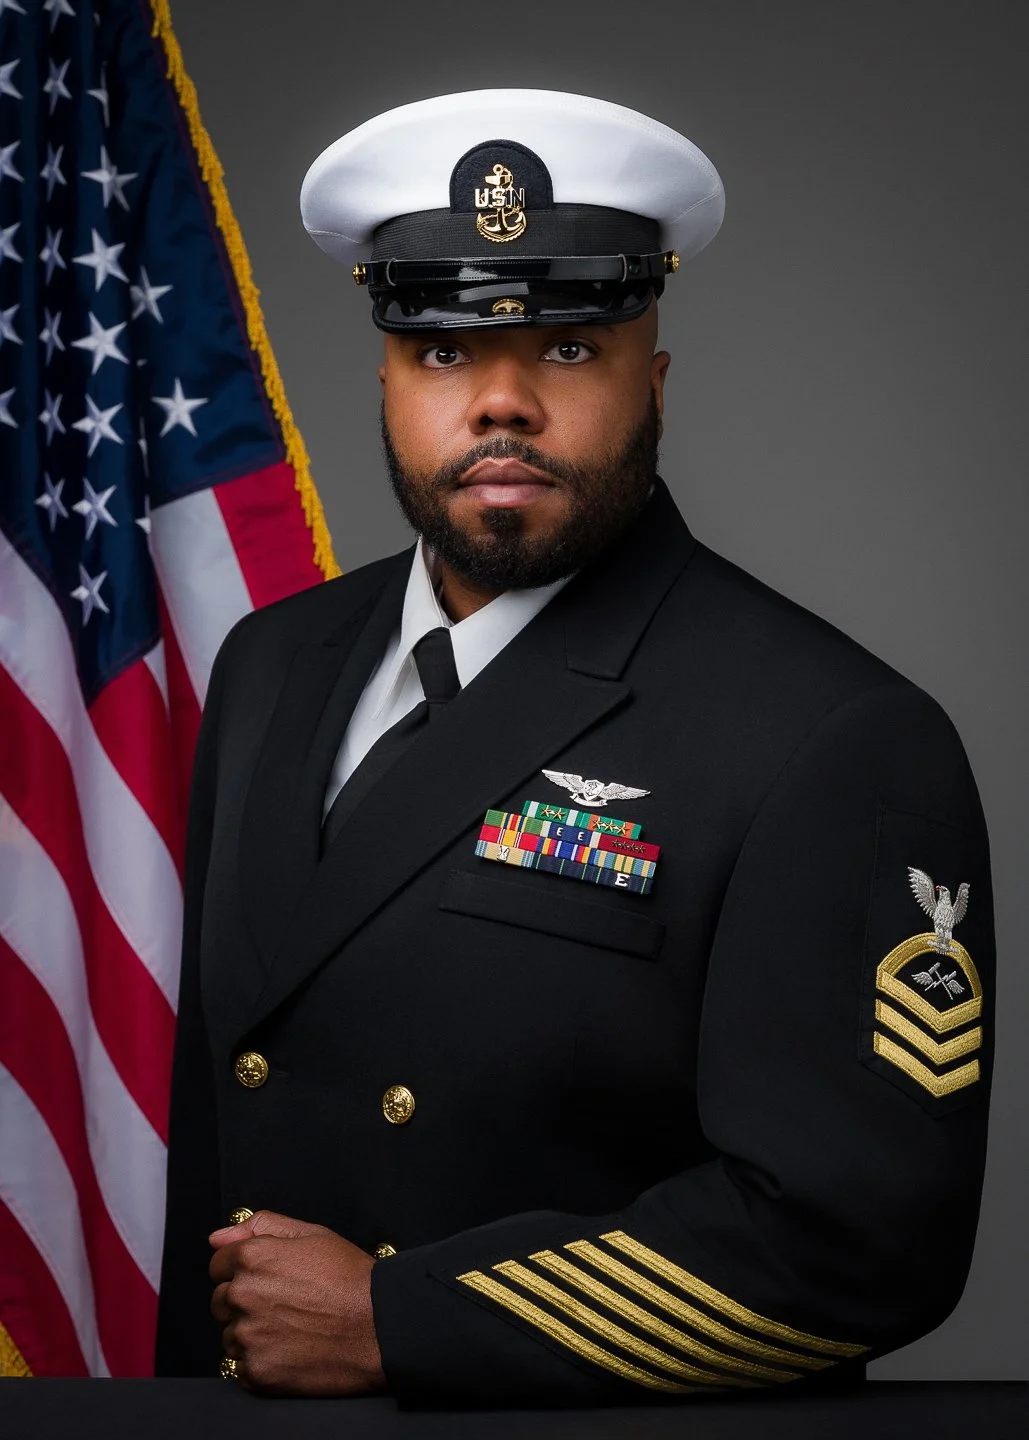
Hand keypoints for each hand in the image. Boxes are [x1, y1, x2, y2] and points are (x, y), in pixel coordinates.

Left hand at [208, 1210, 385, 1395]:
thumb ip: (261, 1226)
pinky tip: (289, 1349)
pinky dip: (259, 1360)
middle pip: (219, 1300)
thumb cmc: (351, 1279)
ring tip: (289, 1327)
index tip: (266, 1278)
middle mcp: (243, 1295)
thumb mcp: (313, 1234)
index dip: (241, 1269)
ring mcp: (248, 1337)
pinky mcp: (257, 1372)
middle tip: (283, 1303)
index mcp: (254, 1258)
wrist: (380, 1327)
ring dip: (249, 1332)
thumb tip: (218, 1238)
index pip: (218, 1264)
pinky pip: (240, 1366)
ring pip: (229, 1334)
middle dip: (242, 1300)